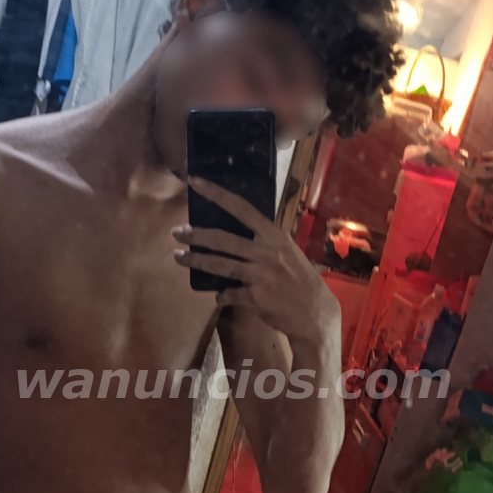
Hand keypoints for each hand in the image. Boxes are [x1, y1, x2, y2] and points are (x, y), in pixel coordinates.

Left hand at [174, 177, 339, 345]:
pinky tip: (220, 296)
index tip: (194, 182)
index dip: (216, 194)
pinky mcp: (255, 297)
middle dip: (196, 236)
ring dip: (196, 261)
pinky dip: (222, 296)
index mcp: (273, 235)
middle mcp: (266, 251)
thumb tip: (236, 234)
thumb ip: (263, 241)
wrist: (314, 311)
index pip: (241, 208)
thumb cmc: (299, 278)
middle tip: (177, 233)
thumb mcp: (286, 250)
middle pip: (222, 239)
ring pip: (219, 265)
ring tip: (178, 257)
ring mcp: (260, 274)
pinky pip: (229, 294)